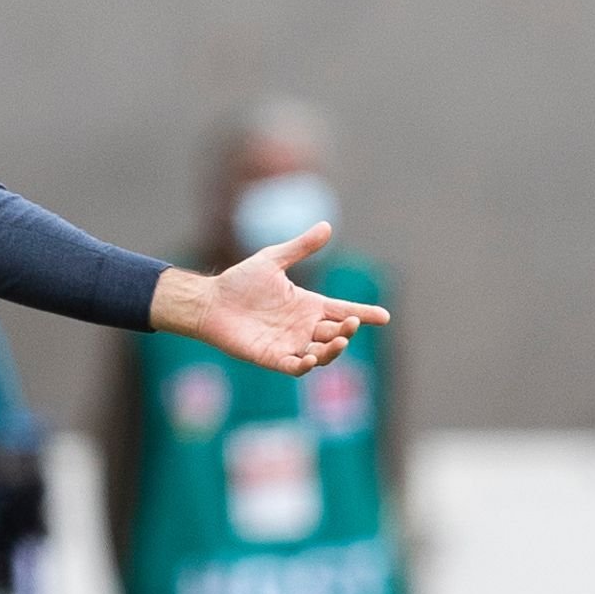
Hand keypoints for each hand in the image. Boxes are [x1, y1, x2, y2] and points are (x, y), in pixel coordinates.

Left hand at [151, 222, 388, 375]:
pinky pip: (294, 367)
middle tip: (351, 322)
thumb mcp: (272, 259)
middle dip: (348, 330)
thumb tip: (327, 226)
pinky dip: (305, 365)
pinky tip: (309, 357)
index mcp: (308, 305)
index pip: (344, 310)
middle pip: (337, 333)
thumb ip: (300, 247)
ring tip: (339, 339)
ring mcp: (290, 343)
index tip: (384, 317)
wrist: (210, 301)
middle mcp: (303, 327)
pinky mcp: (272, 357)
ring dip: (333, 349)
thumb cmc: (239, 281)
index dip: (364, 314)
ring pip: (322, 353)